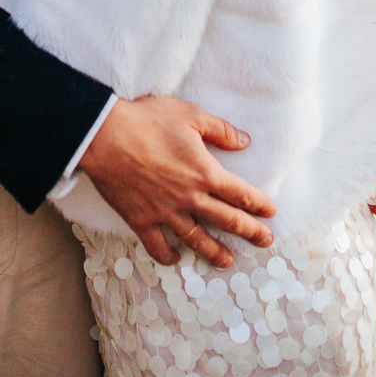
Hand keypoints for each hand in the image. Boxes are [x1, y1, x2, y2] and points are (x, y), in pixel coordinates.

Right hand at [77, 95, 275, 269]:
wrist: (105, 136)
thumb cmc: (148, 120)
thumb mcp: (190, 115)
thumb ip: (220, 130)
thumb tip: (244, 142)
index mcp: (205, 172)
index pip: (240, 194)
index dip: (258, 204)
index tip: (270, 212)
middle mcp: (190, 198)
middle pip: (227, 220)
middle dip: (250, 232)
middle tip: (265, 241)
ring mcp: (166, 213)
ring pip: (197, 240)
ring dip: (215, 252)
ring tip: (228, 261)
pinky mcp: (142, 220)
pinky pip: (158, 247)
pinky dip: (168, 257)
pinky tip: (176, 259)